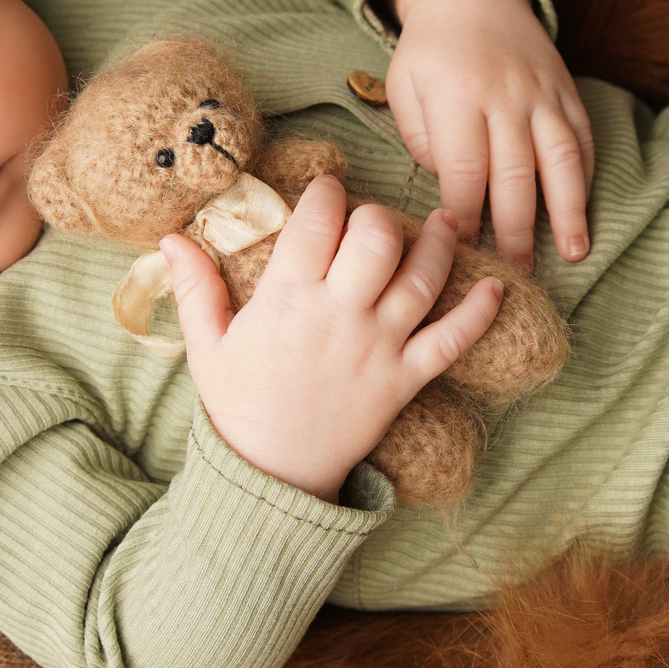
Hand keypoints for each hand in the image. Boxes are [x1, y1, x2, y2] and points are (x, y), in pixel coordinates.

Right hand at [162, 177, 504, 501]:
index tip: (327, 191)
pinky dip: (479, 313)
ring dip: (436, 246)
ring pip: (420, 279)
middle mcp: (339, 315)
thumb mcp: (207, 346)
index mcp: (287, 300)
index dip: (326, 193)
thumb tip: (171, 237)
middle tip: (371, 221)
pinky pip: (452, 341)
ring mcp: (378, 347)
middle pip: (376, 240)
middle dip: (377, 216)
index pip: (317, 221)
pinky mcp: (406, 380)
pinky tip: (497, 287)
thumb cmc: (238, 407)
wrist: (272, 476)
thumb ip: (195, 288)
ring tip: (441, 224)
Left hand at [380, 0, 594, 270]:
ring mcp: (542, 93)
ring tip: (572, 253)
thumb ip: (424, 142)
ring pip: (561, 159)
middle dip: (517, 229)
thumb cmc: (429, 53)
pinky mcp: (566, 90)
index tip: (464, 247)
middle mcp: (505, 95)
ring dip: (569, 211)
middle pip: (516, 174)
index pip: (464, 170)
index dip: (465, 215)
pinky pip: (582, 138)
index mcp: (457, 96)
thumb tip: (455, 194)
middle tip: (517, 271)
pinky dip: (586, 177)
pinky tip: (584, 212)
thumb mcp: (404, 88)